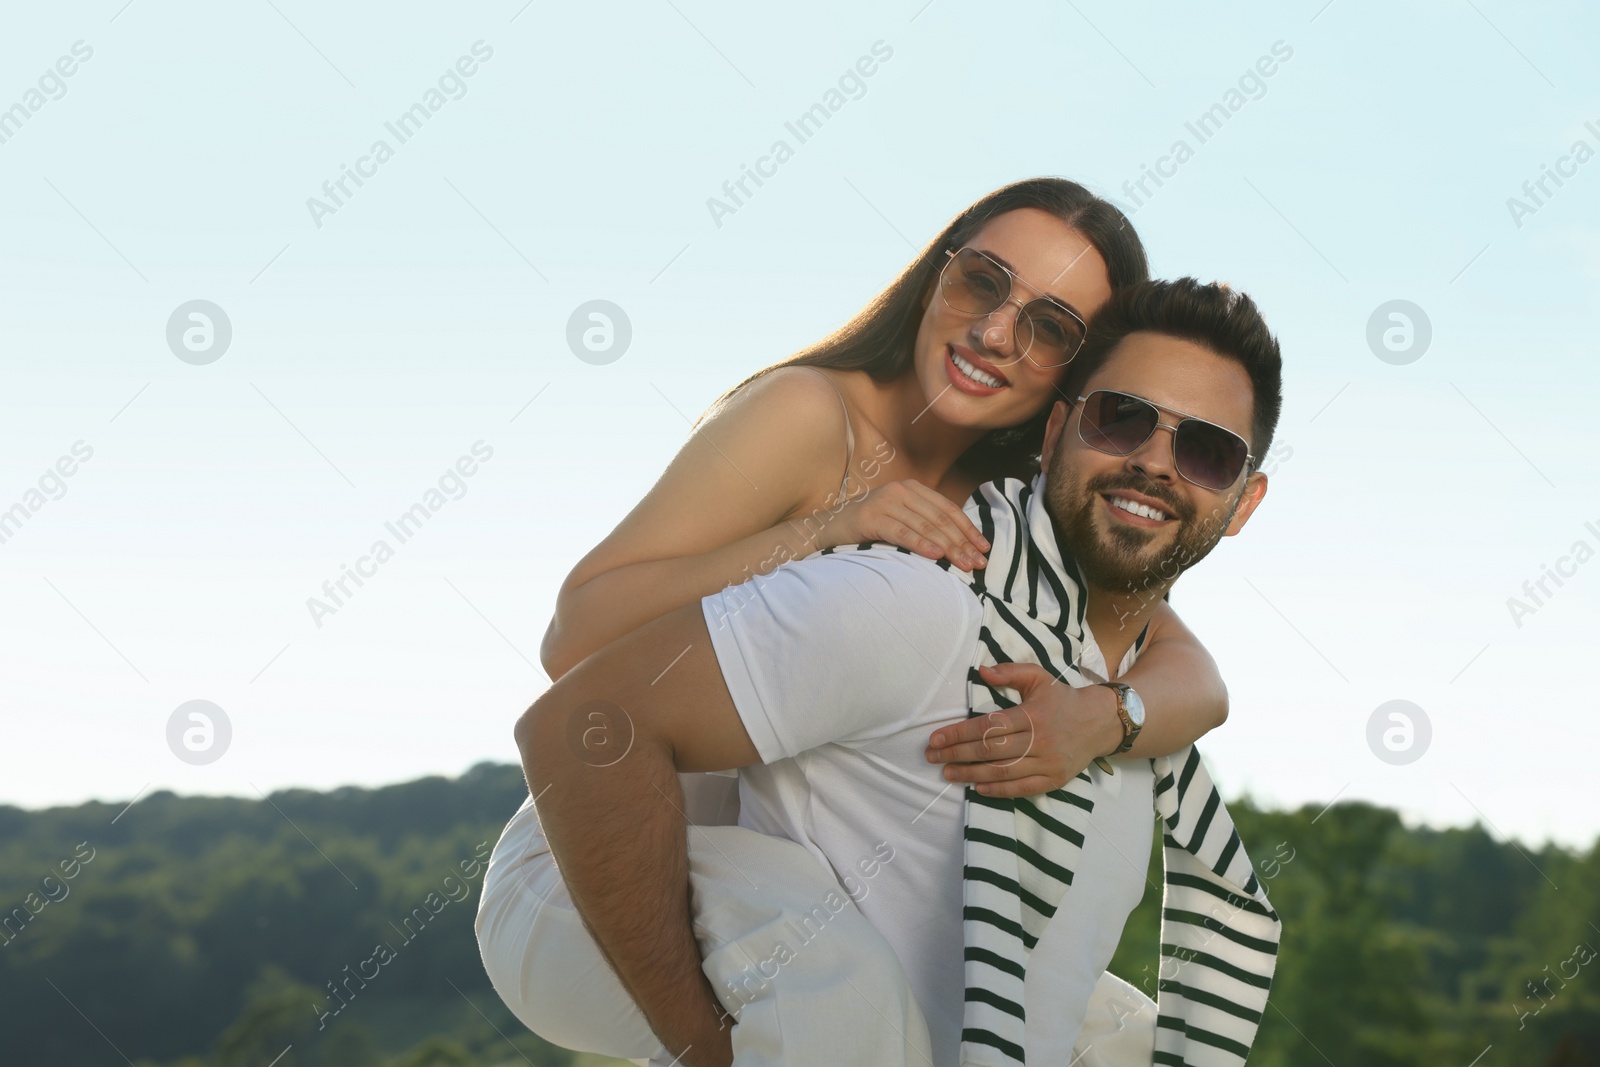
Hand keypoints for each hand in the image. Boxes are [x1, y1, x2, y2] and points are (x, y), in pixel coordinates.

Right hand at [831, 479, 989, 570]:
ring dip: (948, 547)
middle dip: (963, 543)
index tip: (985, 548)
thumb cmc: (867, 529)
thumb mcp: (899, 519)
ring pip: (925, 526)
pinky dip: (921, 544)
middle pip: (940, 519)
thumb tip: (959, 544)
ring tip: (964, 564)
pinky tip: (936, 556)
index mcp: (912, 489)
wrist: (826, 529)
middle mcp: (900, 490)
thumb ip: (923, 523)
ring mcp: (884, 501)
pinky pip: (901, 532)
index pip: (948, 509)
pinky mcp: (870, 517)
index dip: (968, 529)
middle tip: (979, 563)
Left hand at [924, 663, 1125, 796]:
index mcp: (1031, 715)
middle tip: (932, 756)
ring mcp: (1047, 762)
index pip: (988, 727)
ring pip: (1003, 772)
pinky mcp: (1055, 779)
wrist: (1101, 722)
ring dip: (971, 774)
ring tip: (948, 773)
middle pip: (990, 751)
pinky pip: (1022, 788)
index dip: (959, 734)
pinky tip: (978, 787)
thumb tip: (982, 671)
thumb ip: (1010, 672)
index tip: (936, 738)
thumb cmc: (1063, 699)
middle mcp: (1039, 740)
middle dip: (957, 754)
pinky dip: (999, 790)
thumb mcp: (1039, 677)